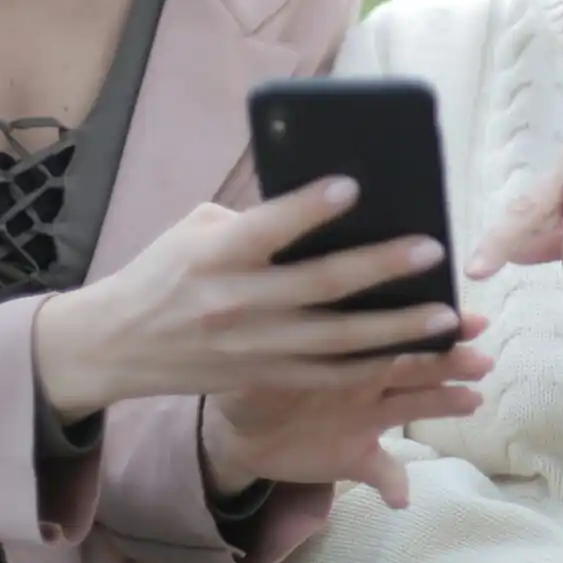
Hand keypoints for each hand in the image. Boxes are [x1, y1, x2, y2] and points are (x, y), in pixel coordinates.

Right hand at [34, 179, 486, 416]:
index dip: (309, 208)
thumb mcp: (196, 231)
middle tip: (432, 249)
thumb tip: (320, 209)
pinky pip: (329, 375)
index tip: (353, 186)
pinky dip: (373, 365)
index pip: (267, 228)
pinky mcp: (264, 376)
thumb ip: (254, 221)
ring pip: (338, 340)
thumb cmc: (164, 272)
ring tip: (445, 314)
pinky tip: (412, 353)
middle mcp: (237, 302)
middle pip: (319, 286)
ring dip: (397, 329)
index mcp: (216, 255)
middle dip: (381, 268)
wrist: (117, 346)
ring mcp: (254, 347)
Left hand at [201, 313, 491, 506]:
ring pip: (413, 407)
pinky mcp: (355, 457)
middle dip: (451, 361)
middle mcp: (368, 380)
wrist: (240, 428)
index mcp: (349, 350)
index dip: (429, 324)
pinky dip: (394, 485)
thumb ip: (274, 340)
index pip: (394, 331)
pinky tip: (403, 497)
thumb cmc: (255, 376)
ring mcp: (367, 419)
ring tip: (473, 400)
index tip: (463, 319)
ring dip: (444, 404)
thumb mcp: (258, 354)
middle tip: (483, 359)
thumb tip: (274, 312)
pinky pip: (382, 472)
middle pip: (416, 366)